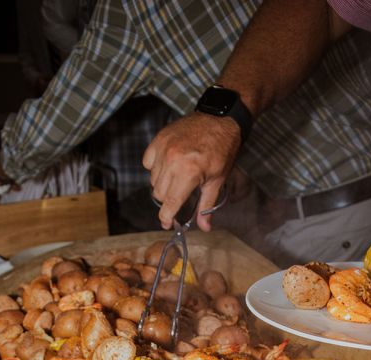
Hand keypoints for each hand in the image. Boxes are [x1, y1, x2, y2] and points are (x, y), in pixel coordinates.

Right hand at [142, 112, 240, 230]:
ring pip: (153, 179)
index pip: (170, 203)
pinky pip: (148, 162)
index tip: (167, 224)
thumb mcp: (217, 180)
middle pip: (159, 194)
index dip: (166, 217)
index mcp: (188, 173)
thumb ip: (206, 205)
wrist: (220, 120)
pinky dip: (155, 167)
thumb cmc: (222, 150)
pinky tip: (169, 164)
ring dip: (163, 183)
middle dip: (169, 199)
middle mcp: (172, 161)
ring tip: (179, 175)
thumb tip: (204, 227)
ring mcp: (163, 148)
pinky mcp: (158, 139)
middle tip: (180, 195)